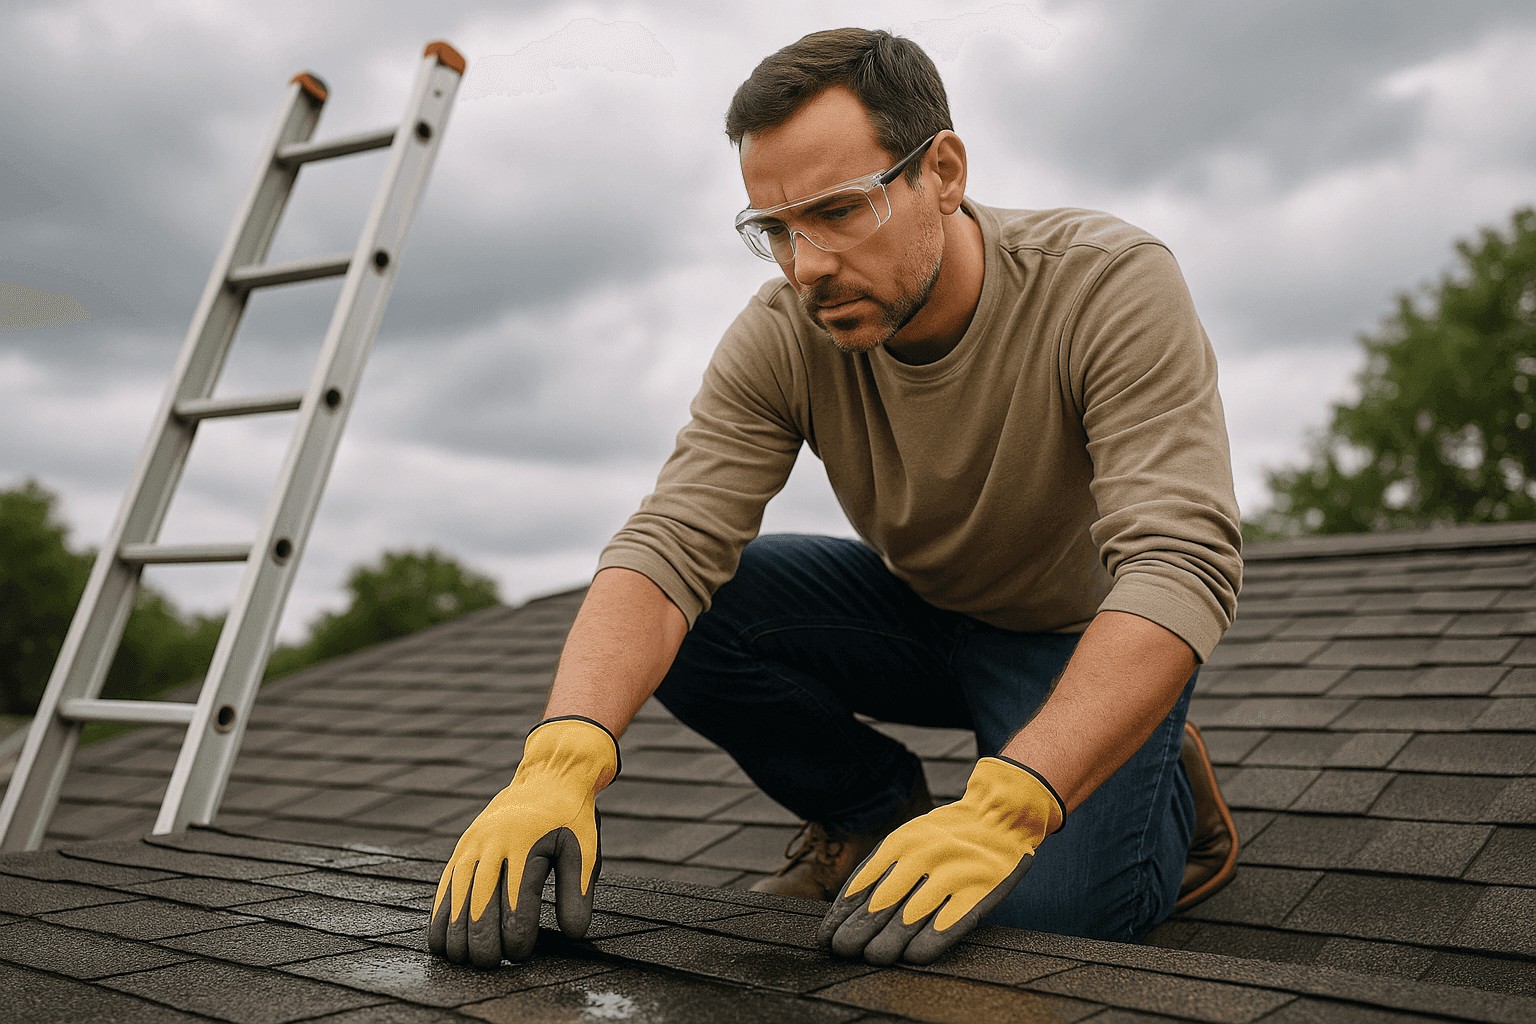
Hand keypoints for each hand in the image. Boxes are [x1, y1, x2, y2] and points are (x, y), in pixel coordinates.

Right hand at [428, 716, 618, 965]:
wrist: (551, 775)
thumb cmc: (571, 819)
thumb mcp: (584, 850)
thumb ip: (578, 892)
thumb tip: (575, 934)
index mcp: (526, 846)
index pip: (516, 904)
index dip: (516, 936)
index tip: (522, 955)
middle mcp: (495, 844)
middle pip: (480, 905)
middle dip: (482, 942)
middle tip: (490, 965)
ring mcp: (474, 844)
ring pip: (457, 896)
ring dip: (456, 934)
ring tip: (464, 961)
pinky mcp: (464, 846)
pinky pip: (446, 884)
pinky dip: (441, 914)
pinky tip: (441, 940)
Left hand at [817, 757, 1063, 964]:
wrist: (999, 815)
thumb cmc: (946, 835)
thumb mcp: (908, 838)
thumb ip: (883, 868)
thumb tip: (848, 908)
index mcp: (900, 843)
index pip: (862, 884)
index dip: (842, 914)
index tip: (827, 936)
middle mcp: (923, 857)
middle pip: (882, 903)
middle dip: (858, 932)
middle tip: (843, 951)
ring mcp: (951, 874)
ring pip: (912, 917)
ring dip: (889, 942)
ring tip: (872, 957)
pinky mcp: (979, 891)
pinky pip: (949, 923)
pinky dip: (929, 943)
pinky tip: (913, 957)